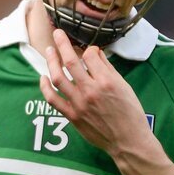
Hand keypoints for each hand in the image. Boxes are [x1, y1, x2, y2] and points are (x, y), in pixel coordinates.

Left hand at [39, 28, 151, 156]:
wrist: (127, 140)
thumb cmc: (130, 113)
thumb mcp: (125, 87)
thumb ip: (108, 69)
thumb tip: (95, 54)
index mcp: (106, 81)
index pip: (90, 56)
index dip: (89, 49)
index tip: (89, 51)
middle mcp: (90, 90)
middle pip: (70, 61)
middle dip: (62, 44)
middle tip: (57, 34)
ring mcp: (79, 103)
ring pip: (58, 77)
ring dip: (51, 61)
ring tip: (49, 51)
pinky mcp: (72, 116)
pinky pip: (53, 99)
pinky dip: (45, 87)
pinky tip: (43, 78)